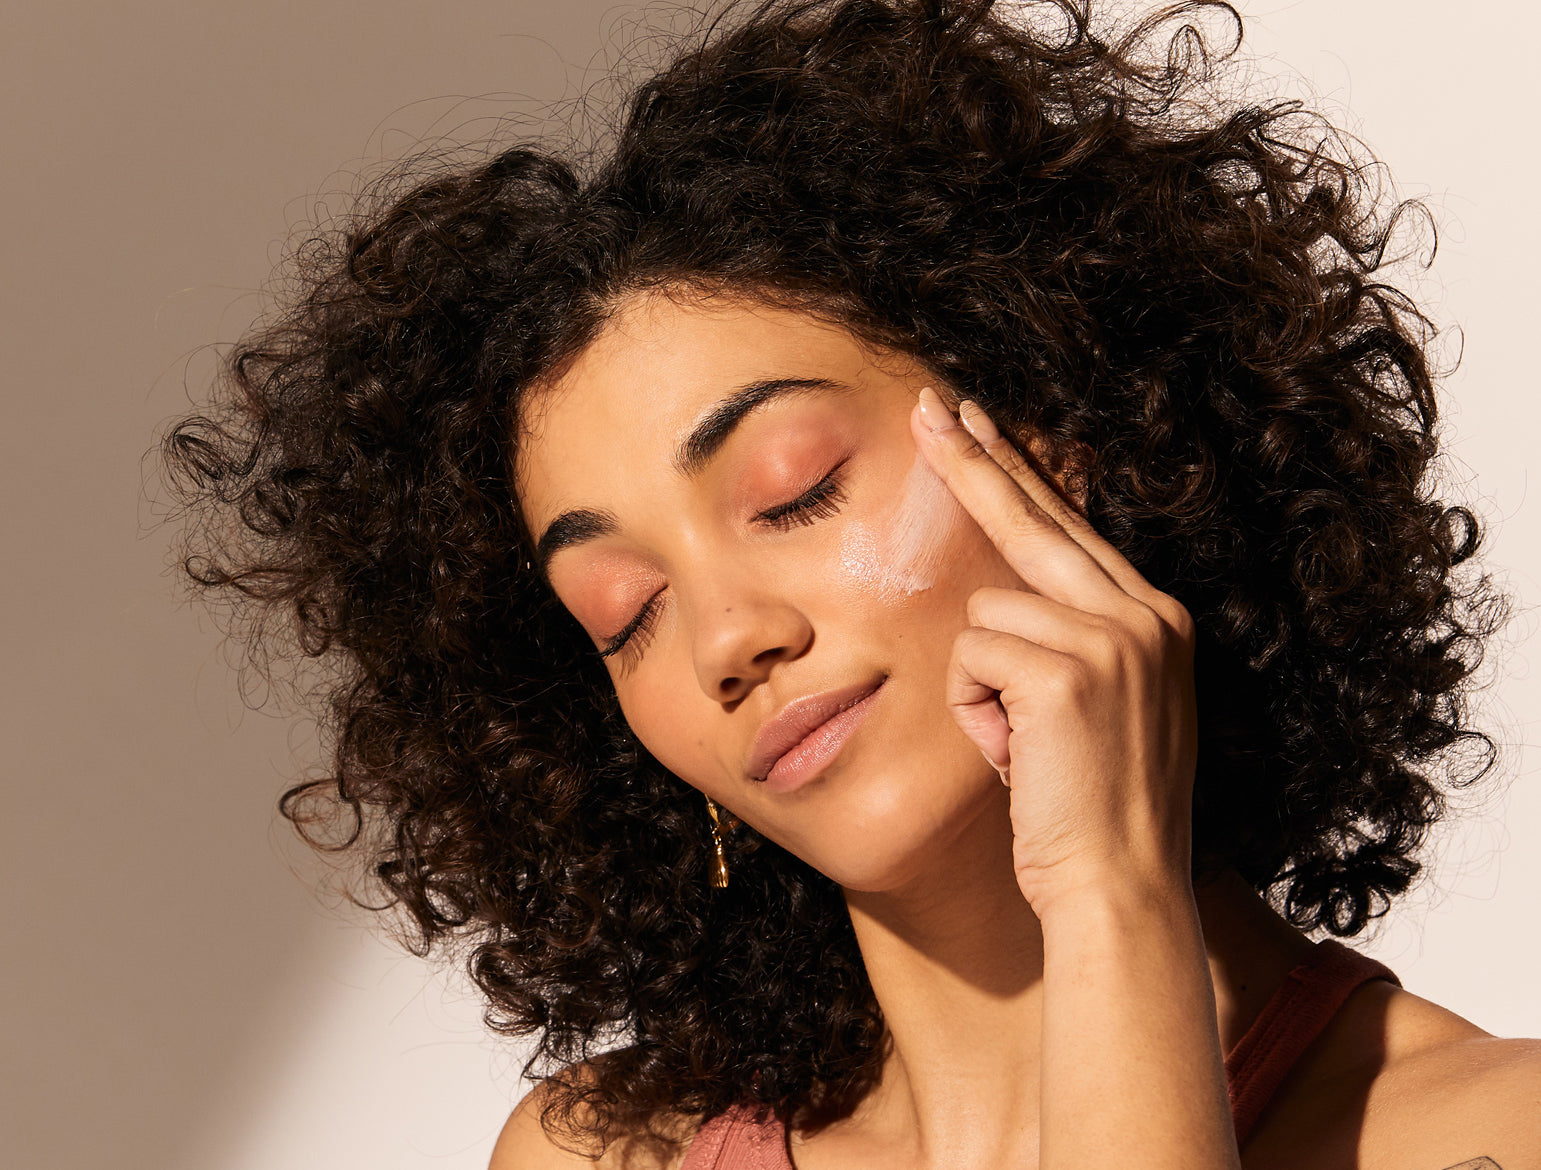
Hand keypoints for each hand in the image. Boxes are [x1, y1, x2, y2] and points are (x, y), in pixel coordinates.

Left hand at [912, 387, 1199, 916]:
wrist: (1121, 888)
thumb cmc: (1092, 808)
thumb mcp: (1096, 709)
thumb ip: (1070, 639)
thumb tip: (1002, 592)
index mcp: (1156, 620)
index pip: (1070, 526)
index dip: (1018, 473)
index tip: (981, 422)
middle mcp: (1146, 616)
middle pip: (1033, 516)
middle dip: (971, 459)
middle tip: (928, 402)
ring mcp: (1114, 638)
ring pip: (985, 614)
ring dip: (981, 689)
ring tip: (1023, 749)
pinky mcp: (1070, 672)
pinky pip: (972, 659)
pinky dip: (975, 715)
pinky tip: (1017, 759)